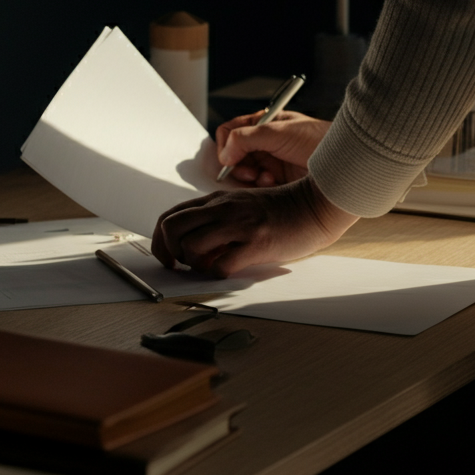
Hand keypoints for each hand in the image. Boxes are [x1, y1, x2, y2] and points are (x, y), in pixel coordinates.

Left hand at [152, 177, 358, 275]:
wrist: (314, 205)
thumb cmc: (281, 210)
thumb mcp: (242, 205)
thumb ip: (218, 217)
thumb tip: (193, 243)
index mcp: (217, 200)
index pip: (170, 216)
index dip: (159, 240)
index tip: (167, 255)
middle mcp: (223, 209)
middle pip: (171, 228)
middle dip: (167, 252)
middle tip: (180, 265)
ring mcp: (239, 225)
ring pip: (190, 246)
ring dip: (192, 265)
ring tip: (207, 267)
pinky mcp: (256, 243)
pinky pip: (220, 265)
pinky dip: (216, 275)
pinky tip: (228, 271)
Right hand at [216, 110, 330, 186]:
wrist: (343, 163)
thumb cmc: (318, 139)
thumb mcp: (279, 132)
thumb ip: (246, 138)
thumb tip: (224, 153)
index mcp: (263, 125)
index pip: (230, 132)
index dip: (226, 146)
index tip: (229, 159)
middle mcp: (265, 143)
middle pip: (234, 156)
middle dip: (238, 166)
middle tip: (248, 173)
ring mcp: (271, 163)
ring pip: (244, 174)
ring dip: (251, 178)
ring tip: (265, 178)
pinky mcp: (278, 181)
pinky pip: (257, 187)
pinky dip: (261, 187)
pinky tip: (274, 184)